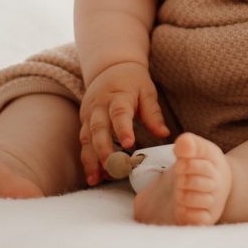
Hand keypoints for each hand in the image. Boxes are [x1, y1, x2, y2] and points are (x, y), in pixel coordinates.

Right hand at [79, 62, 169, 184]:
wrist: (110, 68)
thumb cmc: (132, 81)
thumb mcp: (147, 91)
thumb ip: (153, 113)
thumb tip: (164, 134)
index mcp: (118, 96)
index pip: (120, 113)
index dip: (123, 128)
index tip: (129, 143)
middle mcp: (99, 106)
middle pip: (98, 129)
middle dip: (103, 150)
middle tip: (111, 168)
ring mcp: (89, 115)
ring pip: (86, 138)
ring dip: (90, 159)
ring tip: (95, 179)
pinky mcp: (84, 122)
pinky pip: (84, 142)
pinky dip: (87, 158)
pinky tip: (93, 174)